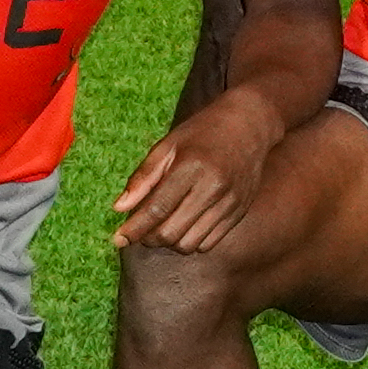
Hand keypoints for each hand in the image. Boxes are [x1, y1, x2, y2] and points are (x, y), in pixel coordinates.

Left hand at [116, 82, 289, 256]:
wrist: (249, 125)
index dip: (134, 229)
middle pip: (171, 232)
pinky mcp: (239, 212)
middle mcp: (213, 188)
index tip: (118, 239)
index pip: (157, 209)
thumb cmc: (202, 132)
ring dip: (169, 242)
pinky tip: (183, 226)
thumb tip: (119, 209)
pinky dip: (190, 242)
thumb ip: (143, 178)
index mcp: (191, 167)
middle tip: (141, 230)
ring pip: (189, 244)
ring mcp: (229, 203)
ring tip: (162, 226)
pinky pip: (209, 243)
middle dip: (149, 238)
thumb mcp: (167, 146)